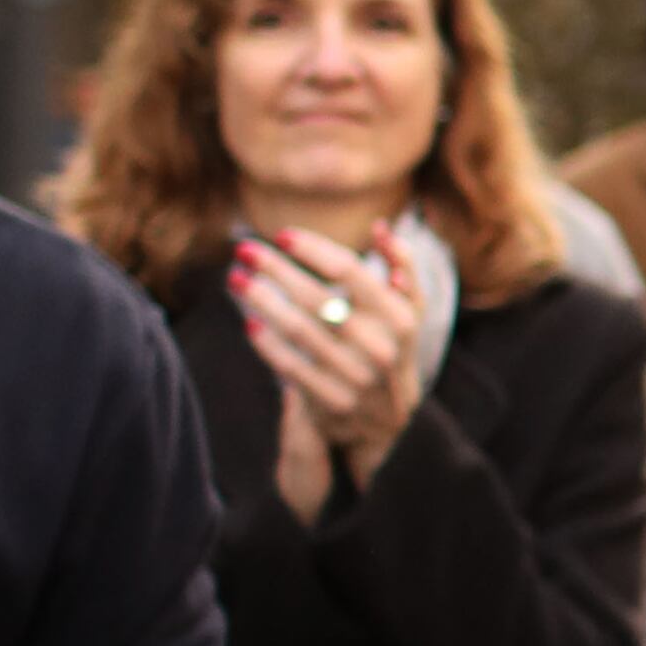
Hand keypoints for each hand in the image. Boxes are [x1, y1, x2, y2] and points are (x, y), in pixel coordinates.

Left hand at [235, 229, 426, 519]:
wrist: (390, 418)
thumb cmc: (392, 346)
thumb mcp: (409, 309)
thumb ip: (402, 265)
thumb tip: (381, 227)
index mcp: (401, 317)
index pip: (350, 270)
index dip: (314, 249)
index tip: (282, 234)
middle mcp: (380, 347)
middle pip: (318, 298)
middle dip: (278, 270)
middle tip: (245, 249)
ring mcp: (356, 377)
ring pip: (300, 331)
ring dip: (263, 301)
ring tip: (236, 279)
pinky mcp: (332, 402)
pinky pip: (292, 367)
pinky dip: (269, 345)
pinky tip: (251, 322)